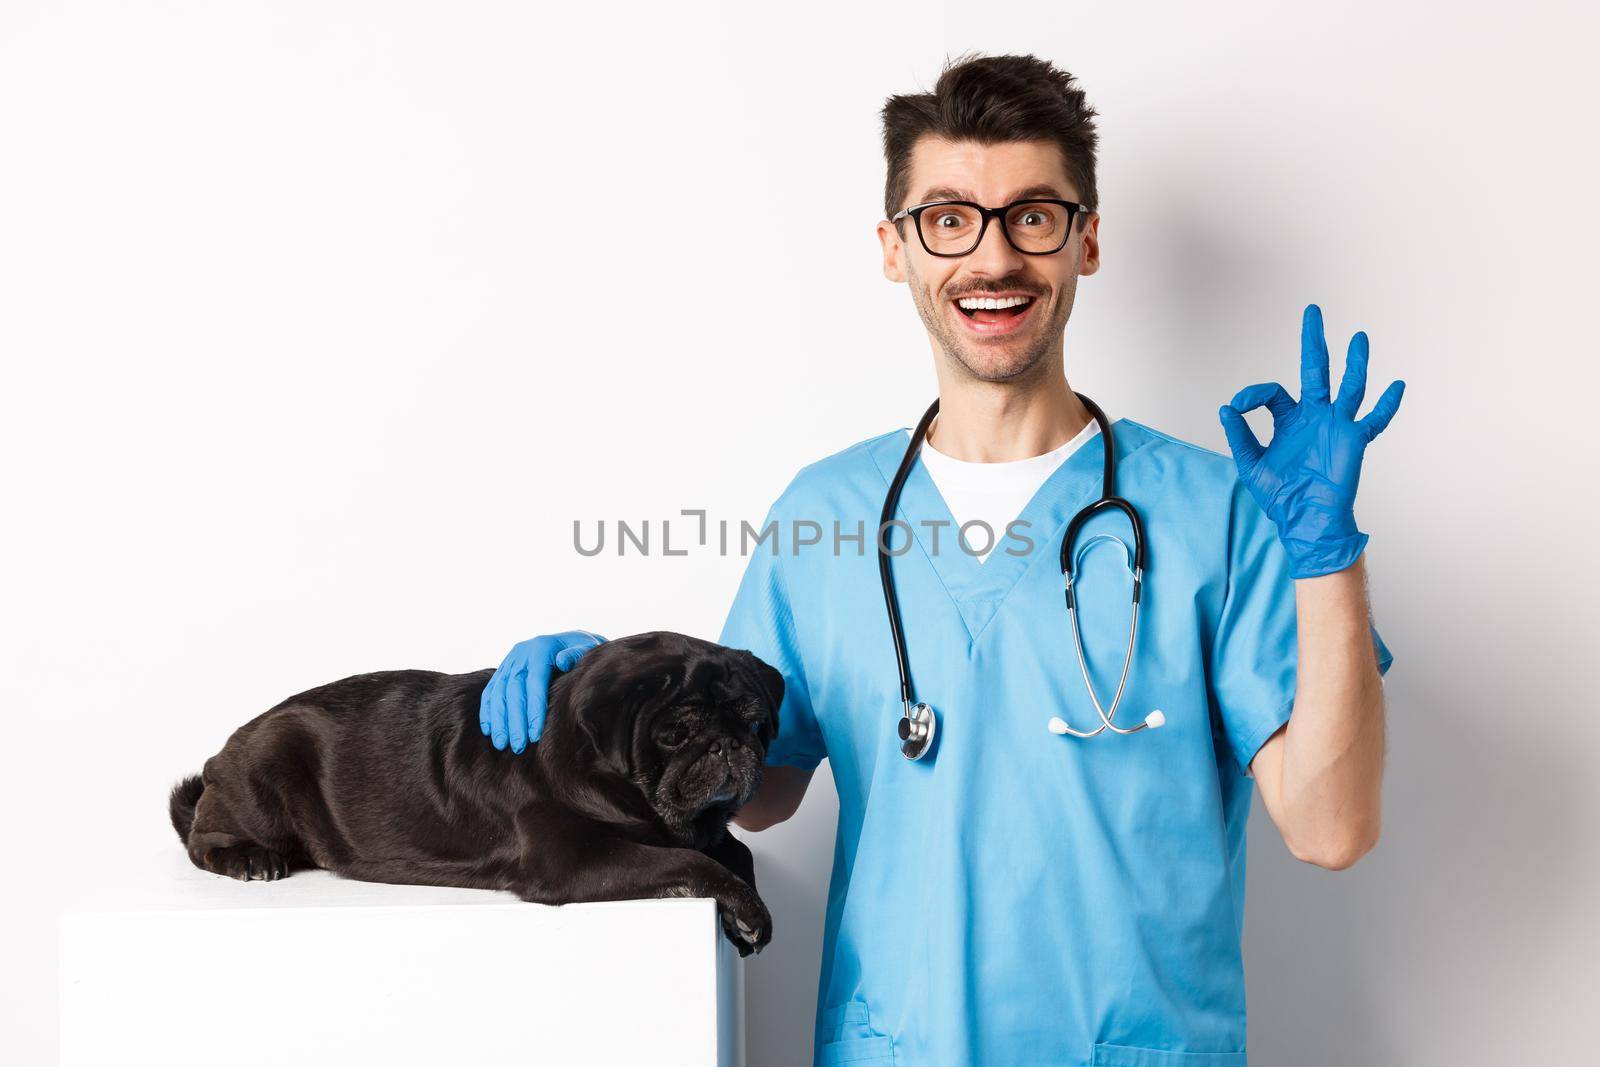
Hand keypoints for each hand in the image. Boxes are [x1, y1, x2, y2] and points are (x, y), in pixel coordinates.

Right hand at [479, 630, 605, 752]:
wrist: (570, 641)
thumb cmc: (582, 650)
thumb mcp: (586, 647)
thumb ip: (576, 654)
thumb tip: (562, 661)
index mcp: (541, 648)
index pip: (534, 682)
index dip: (533, 709)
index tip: (534, 735)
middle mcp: (521, 653)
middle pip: (513, 690)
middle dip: (514, 720)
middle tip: (518, 746)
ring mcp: (510, 661)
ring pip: (498, 692)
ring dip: (498, 720)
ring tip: (501, 744)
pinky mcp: (503, 669)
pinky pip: (490, 691)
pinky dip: (488, 711)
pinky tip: (489, 730)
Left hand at [1218, 304, 1404, 578]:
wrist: (1305, 520)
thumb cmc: (1280, 495)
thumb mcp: (1251, 464)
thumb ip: (1239, 436)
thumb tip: (1226, 408)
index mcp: (1288, 420)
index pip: (1273, 392)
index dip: (1253, 394)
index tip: (1238, 405)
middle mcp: (1314, 416)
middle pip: (1315, 370)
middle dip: (1313, 342)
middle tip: (1312, 312)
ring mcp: (1336, 425)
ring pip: (1349, 386)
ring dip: (1354, 362)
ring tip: (1358, 337)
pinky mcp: (1353, 440)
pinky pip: (1374, 420)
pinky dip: (1386, 404)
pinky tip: (1396, 385)